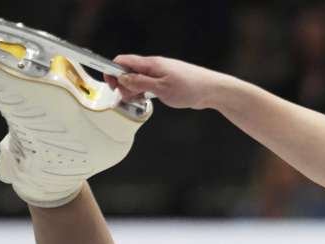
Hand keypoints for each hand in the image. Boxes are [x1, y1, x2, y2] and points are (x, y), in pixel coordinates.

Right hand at [104, 55, 229, 109]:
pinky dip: (144, 92)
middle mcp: (154, 66)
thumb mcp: (161, 88)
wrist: (212, 90)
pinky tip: (148, 100)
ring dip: (134, 90)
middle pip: (128, 72)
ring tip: (140, 100)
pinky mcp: (166, 82)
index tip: (113, 86)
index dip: (113, 72)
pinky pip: (148, 85)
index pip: (123, 61)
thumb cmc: (190, 88)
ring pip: (138, 79)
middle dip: (124, 85)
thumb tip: (122, 79)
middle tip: (130, 98)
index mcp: (151, 64)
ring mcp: (160, 74)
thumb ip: (140, 83)